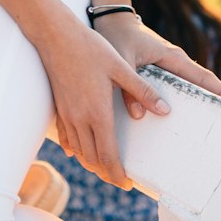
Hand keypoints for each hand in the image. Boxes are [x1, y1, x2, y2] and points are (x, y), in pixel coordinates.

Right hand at [37, 11, 171, 188]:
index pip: (108, 156)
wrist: (55, 36)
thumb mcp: (121, 67)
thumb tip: (164, 110)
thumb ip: (142, 91)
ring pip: (79, 152)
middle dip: (107, 174)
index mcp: (98, 113)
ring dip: (92, 164)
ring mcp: (67, 115)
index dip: (117, 174)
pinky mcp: (59, 108)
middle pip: (93, 159)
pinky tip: (79, 151)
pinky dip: (76, 150)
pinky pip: (67, 138)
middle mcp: (80, 119)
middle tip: (120, 180)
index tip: (127, 184)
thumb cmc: (90, 49)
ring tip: (105, 169)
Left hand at [96, 14, 220, 111]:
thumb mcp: (121, 62)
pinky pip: (181, 84)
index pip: (203, 78)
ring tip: (214, 126)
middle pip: (205, 83)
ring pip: (193, 85)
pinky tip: (184, 115)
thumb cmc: (117, 36)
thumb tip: (141, 114)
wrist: (112, 19)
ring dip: (205, 101)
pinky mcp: (163, 67)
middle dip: (220, 101)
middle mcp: (176, 60)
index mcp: (172, 57)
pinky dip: (188, 98)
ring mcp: (171, 64)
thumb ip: (130, 88)